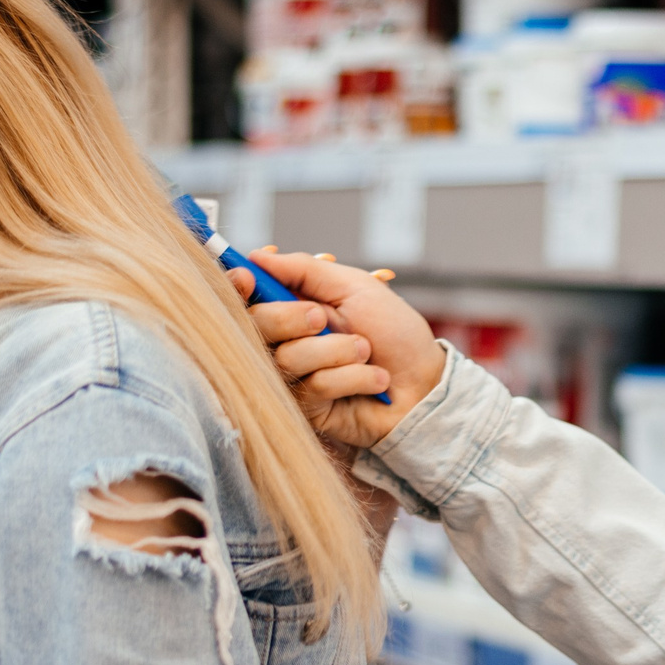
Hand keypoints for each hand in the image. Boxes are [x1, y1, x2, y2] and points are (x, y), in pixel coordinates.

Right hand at [227, 250, 443, 446]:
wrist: (426, 384)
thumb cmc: (395, 333)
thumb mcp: (356, 288)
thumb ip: (306, 270)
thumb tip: (260, 255)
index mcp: (294, 304)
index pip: (248, 294)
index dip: (238, 284)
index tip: (247, 277)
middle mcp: (287, 339)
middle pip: (256, 324)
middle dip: (292, 317)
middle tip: (324, 319)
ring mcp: (295, 375)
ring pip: (288, 357)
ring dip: (337, 350)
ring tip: (366, 352)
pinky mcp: (308, 409)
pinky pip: (314, 386)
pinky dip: (353, 377)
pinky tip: (376, 381)